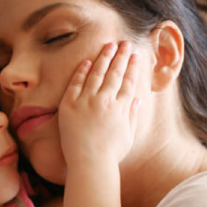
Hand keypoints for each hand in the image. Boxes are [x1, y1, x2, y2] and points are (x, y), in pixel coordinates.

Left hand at [58, 41, 140, 168]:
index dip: (132, 66)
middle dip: (120, 56)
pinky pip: (76, 84)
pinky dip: (82, 72)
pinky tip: (87, 62)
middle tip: (124, 42)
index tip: (134, 55)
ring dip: (104, 58)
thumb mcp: (128, 135)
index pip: (128, 81)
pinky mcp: (70, 106)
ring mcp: (87, 102)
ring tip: (109, 45)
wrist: (89, 164)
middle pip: (114, 73)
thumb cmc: (110, 154)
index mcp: (121, 107)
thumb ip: (132, 115)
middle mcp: (106, 101)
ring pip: (97, 74)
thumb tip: (136, 99)